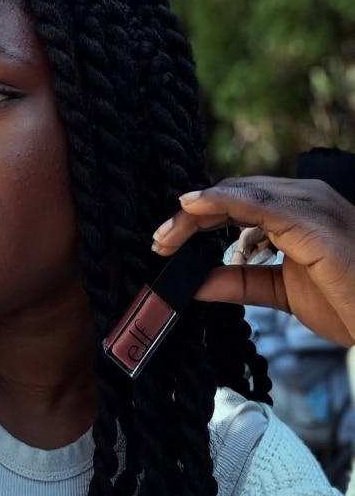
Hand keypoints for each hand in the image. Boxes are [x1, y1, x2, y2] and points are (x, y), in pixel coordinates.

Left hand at [151, 176, 354, 346]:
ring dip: (196, 214)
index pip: (237, 203)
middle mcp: (304, 198)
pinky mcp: (310, 218)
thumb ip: (238, 280)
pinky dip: (219, 203)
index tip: (167, 241)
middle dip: (190, 217)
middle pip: (232, 194)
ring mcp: (309, 204)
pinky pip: (255, 202)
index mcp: (299, 211)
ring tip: (167, 236)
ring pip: (237, 194)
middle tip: (159, 241)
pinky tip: (192, 209)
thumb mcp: (279, 291)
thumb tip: (194, 281)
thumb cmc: (349, 302)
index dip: (199, 218)